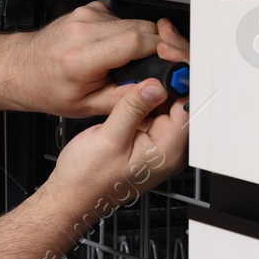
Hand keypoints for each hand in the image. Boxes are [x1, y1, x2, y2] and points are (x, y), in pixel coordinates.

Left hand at [9, 1, 187, 117]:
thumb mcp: (86, 105)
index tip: (168, 61)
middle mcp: (83, 31)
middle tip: (150, 65)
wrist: (19, 68)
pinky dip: (122, 32)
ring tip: (121, 60)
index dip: (159, 50)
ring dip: (137, 39)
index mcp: (81, 58)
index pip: (135, 42)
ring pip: (133, 21)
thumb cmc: (46, 88)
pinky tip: (109, 47)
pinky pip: (120, 18)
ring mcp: (84, 16)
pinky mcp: (87, 9)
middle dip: (154, 45)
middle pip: (141, 27)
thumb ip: (124, 98)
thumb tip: (154, 91)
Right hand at [45, 80, 189, 213]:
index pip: (187, 107)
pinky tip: (129, 97)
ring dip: (151, 92)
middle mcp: (167, 150)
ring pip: (163, 108)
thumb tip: (154, 85)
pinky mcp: (144, 142)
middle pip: (178, 105)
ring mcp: (156, 146)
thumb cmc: (86, 179)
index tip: (166, 63)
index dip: (179, 82)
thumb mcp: (108, 139)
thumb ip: (132, 109)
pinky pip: (150, 115)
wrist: (71, 195)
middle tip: (148, 68)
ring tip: (134, 83)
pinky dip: (142, 103)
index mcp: (167, 151)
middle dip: (166, 84)